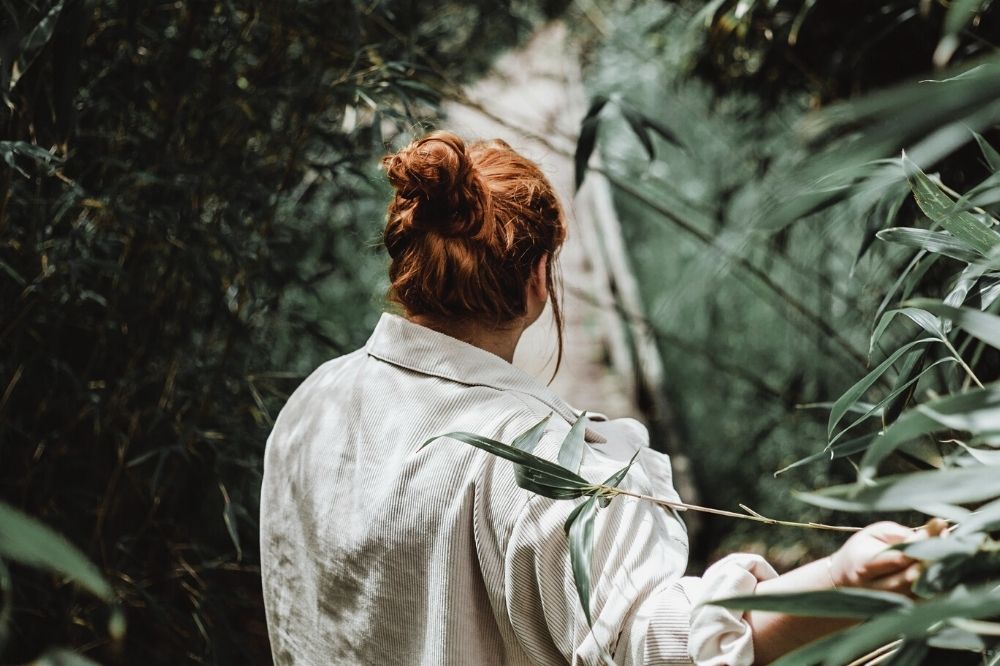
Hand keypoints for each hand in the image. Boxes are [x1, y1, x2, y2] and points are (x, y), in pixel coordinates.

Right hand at [828, 519, 945, 593]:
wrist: (843, 583)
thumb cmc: (859, 552)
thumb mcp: (870, 534)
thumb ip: (897, 534)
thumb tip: (927, 537)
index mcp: (865, 566)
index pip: (899, 557)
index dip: (922, 541)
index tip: (939, 523)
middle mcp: (877, 588)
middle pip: (913, 576)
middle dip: (934, 556)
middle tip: (950, 537)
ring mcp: (890, 603)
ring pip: (922, 590)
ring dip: (940, 570)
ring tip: (954, 550)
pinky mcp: (902, 610)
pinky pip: (926, 599)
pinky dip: (940, 584)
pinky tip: (950, 568)